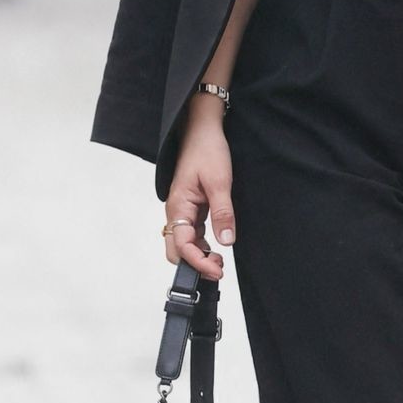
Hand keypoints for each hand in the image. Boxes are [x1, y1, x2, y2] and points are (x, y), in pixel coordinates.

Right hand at [164, 107, 234, 281]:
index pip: (182, 246)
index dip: (198, 263)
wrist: (202, 130)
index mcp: (178, 206)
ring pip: (183, 244)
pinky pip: (190, 233)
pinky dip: (200, 245)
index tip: (217, 272)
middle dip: (195, 265)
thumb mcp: (220, 181)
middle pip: (176, 250)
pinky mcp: (190, 208)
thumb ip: (223, 212)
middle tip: (218, 272)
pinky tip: (215, 247)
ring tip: (219, 263)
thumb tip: (226, 241)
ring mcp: (182, 211)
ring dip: (198, 256)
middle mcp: (176, 211)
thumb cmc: (207, 150)